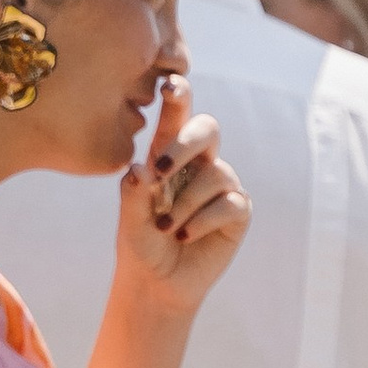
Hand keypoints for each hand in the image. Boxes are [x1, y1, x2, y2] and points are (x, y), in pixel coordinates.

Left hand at [113, 83, 248, 314]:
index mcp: (169, 153)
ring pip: (215, 174)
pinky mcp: (237, 210)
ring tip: (165, 228)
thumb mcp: (129, 219)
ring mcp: (221, 185)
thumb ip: (134, 193)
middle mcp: (199, 163)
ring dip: (184, 203)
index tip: (170, 83)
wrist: (157, 284)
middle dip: (186, 143)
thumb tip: (140, 168)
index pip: (177, 116)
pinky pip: (229, 203)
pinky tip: (184, 236)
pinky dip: (202, 221)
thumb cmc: (140, 243)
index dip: (178, 95)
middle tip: (161, 170)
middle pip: (208, 128)